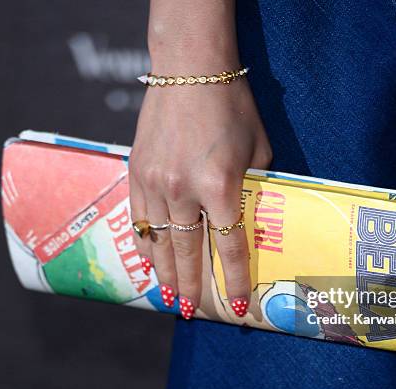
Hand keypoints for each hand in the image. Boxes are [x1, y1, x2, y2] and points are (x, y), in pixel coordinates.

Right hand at [129, 76, 271, 318]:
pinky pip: (138, 220)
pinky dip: (144, 245)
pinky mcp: (137, 172)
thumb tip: (252, 218)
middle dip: (192, 286)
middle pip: (189, 252)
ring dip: (165, 273)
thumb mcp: (259, 149)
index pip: (229, 247)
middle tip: (191, 311)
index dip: (234, 280)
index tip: (236, 306)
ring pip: (159, 242)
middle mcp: (183, 190)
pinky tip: (148, 261)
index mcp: (220, 186)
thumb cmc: (232, 106)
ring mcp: (155, 183)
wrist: (189, 70)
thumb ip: (256, 189)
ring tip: (169, 298)